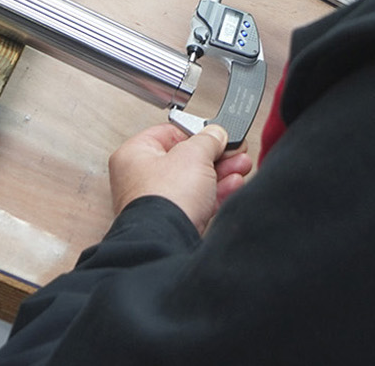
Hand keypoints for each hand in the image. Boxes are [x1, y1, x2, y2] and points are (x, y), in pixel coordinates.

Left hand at [109, 123, 252, 233]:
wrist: (167, 241)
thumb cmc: (164, 199)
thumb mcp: (194, 154)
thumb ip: (208, 139)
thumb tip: (216, 134)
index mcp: (134, 155)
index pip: (169, 133)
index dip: (197, 132)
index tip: (216, 133)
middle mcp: (140, 179)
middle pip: (185, 159)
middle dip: (215, 155)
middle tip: (233, 150)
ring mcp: (157, 203)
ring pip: (195, 181)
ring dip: (221, 172)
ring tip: (240, 165)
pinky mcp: (173, 222)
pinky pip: (198, 201)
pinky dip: (217, 192)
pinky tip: (233, 184)